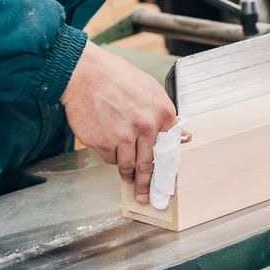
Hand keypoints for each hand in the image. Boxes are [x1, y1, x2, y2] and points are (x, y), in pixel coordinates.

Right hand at [60, 40, 178, 202]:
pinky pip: (110, 159)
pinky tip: (107, 144)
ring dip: (127, 173)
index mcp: (162, 113)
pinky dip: (110, 156)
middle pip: (148, 163)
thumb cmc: (118, 78)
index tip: (165, 179)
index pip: (169, 147)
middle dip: (146, 183)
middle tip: (146, 196)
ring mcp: (124, 137)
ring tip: (128, 179)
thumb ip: (165, 116)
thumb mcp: (150, 90)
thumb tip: (184, 137)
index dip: (165, 164)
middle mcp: (146, 127)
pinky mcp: (103, 143)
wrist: (86, 74)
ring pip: (128, 165)